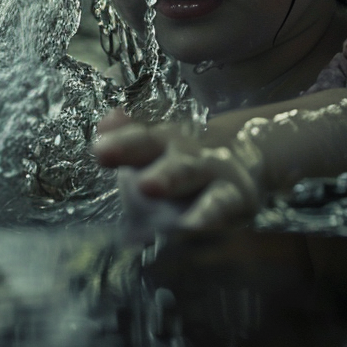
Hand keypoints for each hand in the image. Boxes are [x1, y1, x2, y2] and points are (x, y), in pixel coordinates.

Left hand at [93, 108, 264, 228]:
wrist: (248, 157)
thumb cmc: (188, 160)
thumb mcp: (161, 148)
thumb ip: (131, 138)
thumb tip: (104, 122)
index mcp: (163, 136)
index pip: (137, 134)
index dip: (118, 140)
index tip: (97, 148)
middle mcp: (185, 148)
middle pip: (157, 142)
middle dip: (131, 148)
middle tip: (104, 153)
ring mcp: (212, 169)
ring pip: (188, 170)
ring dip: (168, 176)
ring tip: (147, 186)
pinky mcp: (236, 195)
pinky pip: (220, 203)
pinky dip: (208, 213)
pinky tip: (193, 224)